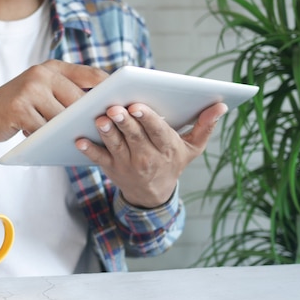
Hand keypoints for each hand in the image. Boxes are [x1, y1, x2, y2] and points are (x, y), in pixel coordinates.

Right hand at [0, 60, 107, 145]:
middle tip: (104, 133)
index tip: (126, 104)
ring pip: (62, 117)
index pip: (92, 75)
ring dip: (68, 132)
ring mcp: (30, 89)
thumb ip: (67, 94)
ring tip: (77, 141)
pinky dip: (47, 139)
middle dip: (90, 118)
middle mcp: (43, 73)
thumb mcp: (44, 93)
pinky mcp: (19, 107)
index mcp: (53, 67)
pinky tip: (46, 143)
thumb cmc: (20, 107)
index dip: (110, 90)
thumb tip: (103, 111)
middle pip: (79, 100)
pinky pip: (44, 129)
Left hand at [75, 102, 227, 207]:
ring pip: (115, 145)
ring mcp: (127, 163)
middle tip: (116, 108)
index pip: (157, 131)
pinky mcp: (111, 168)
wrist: (154, 194)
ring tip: (100, 119)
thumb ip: (205, 126)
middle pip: (134, 136)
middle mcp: (147, 157)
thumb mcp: (192, 148)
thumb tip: (221, 105)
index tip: (138, 106)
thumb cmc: (172, 162)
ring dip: (107, 132)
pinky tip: (78, 140)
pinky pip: (98, 158)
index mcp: (167, 147)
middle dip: (125, 122)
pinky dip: (88, 150)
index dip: (148, 119)